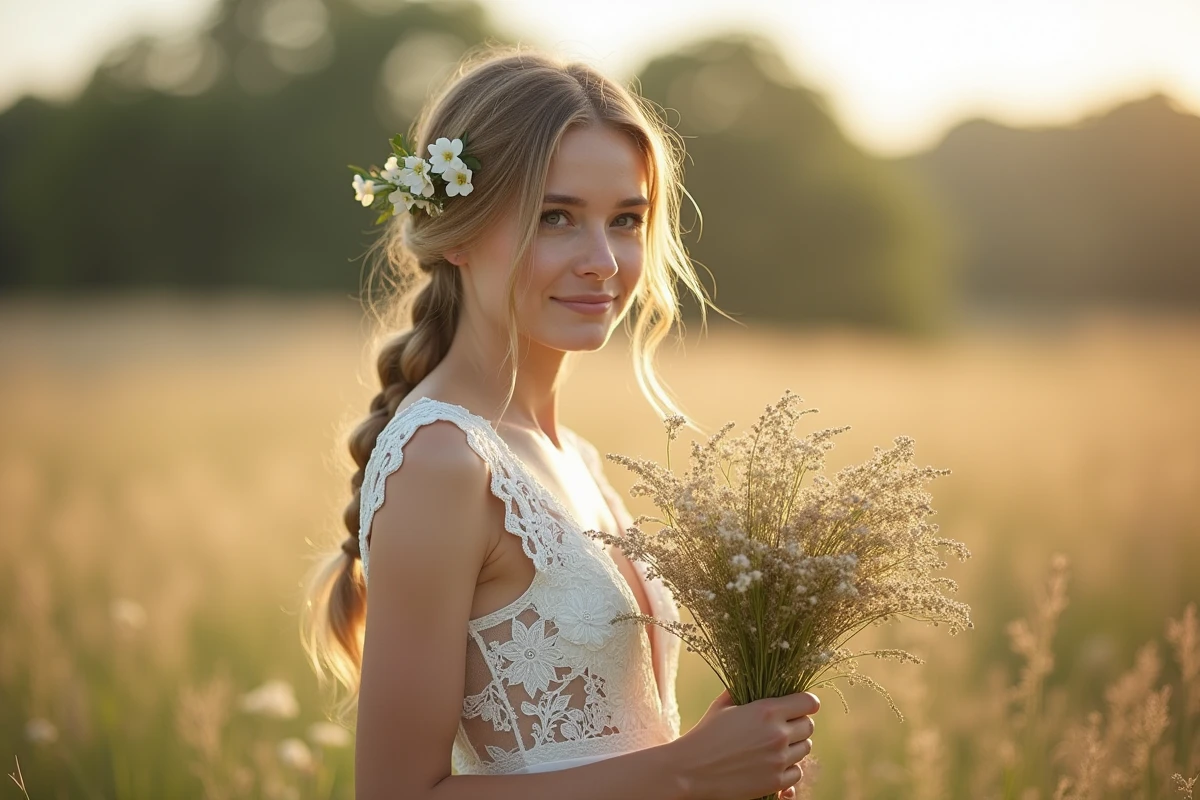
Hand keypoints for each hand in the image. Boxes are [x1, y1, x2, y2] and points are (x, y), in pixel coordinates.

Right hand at [670, 688, 817, 799]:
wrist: (691, 770)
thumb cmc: (705, 735)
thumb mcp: (723, 706)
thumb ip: (743, 691)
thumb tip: (752, 681)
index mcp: (766, 710)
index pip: (809, 702)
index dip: (806, 703)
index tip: (800, 706)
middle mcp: (777, 734)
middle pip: (809, 726)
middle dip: (798, 724)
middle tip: (783, 727)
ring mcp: (778, 760)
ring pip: (805, 749)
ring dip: (794, 746)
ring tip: (775, 746)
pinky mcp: (776, 782)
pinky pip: (797, 772)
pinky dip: (788, 768)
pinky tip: (773, 764)